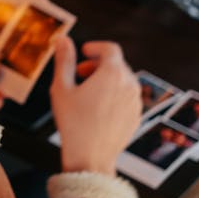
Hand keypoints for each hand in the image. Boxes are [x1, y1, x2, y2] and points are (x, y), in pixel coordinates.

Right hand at [50, 37, 141, 175]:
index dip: (96, 47)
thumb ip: (64, 60)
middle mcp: (130, 85)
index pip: (110, 49)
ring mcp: (136, 102)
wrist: (90, 158)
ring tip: (87, 93)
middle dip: (97, 65)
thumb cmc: (73, 123)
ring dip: (106, 80)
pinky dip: (114, 95)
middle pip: (117, 64)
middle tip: (79, 74)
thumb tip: (62, 39)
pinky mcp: (137, 116)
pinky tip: (97, 108)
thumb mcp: (61, 88)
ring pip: (123, 81)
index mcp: (113, 73)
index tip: (84, 52)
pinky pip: (127, 98)